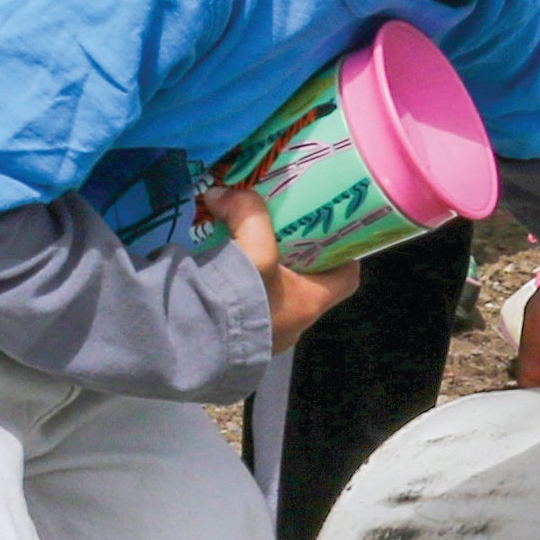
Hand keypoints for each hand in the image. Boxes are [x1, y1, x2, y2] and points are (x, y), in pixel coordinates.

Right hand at [207, 184, 357, 349]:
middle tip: (282, 226)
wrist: (193, 347)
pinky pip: (250, 306)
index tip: (329, 229)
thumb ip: (247, 214)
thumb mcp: (253, 251)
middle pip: (309, 280)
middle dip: (297, 253)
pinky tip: (222, 268)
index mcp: (311, 303)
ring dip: (265, 269)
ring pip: (277, 292)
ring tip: (248, 241)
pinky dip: (242, 286)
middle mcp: (295, 323)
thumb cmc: (241, 301)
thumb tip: (224, 192)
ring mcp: (268, 334)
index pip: (347, 277)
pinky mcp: (240, 339)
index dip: (343, 251)